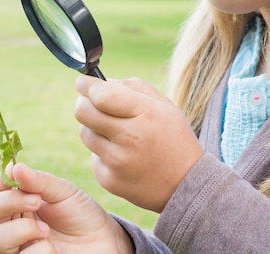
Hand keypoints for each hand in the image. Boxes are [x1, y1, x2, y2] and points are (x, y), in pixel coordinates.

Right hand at [0, 163, 133, 253]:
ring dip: (23, 229)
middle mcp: (10, 223)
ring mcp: (16, 246)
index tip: (16, 176)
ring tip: (46, 230)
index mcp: (15, 199)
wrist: (105, 241)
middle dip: (8, 202)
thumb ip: (39, 181)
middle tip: (37, 200)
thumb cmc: (81, 214)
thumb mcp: (64, 192)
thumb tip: (13, 168)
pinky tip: (54, 247)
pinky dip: (40, 250)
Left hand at [75, 76, 203, 212]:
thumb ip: (132, 87)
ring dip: (94, 129)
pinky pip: (93, 156)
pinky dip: (102, 153)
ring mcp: (117, 162)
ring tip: (116, 133)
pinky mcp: (109, 180)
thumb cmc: (173, 138)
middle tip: (92, 104)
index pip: (102, 94)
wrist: (186, 185)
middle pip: (83, 112)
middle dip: (84, 103)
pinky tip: (122, 156)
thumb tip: (99, 83)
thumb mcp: (164, 105)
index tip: (83, 83)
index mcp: (145, 114)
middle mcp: (129, 138)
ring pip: (85, 133)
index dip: (87, 85)